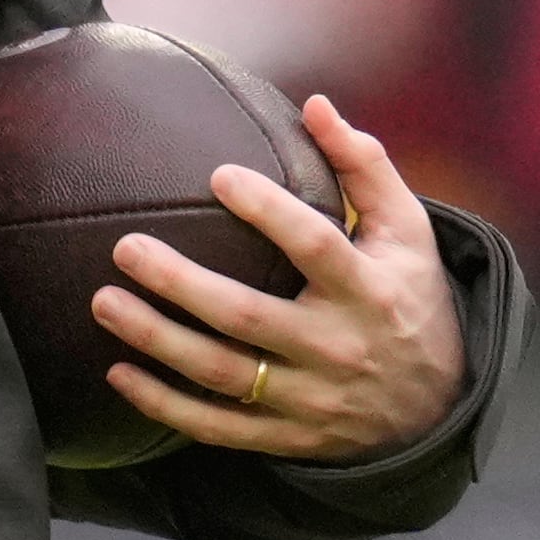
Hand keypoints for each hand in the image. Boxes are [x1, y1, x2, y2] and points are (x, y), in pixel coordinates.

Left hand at [90, 93, 465, 462]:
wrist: (437, 407)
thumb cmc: (408, 295)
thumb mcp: (407, 230)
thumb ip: (364, 165)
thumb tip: (315, 104)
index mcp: (367, 290)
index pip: (316, 246)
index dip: (268, 212)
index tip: (217, 174)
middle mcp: (336, 347)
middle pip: (248, 317)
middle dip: (181, 284)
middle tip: (125, 246)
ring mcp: (309, 399)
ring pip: (222, 373)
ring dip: (157, 340)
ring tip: (103, 300)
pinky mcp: (286, 435)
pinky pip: (217, 427)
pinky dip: (165, 405)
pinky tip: (117, 373)